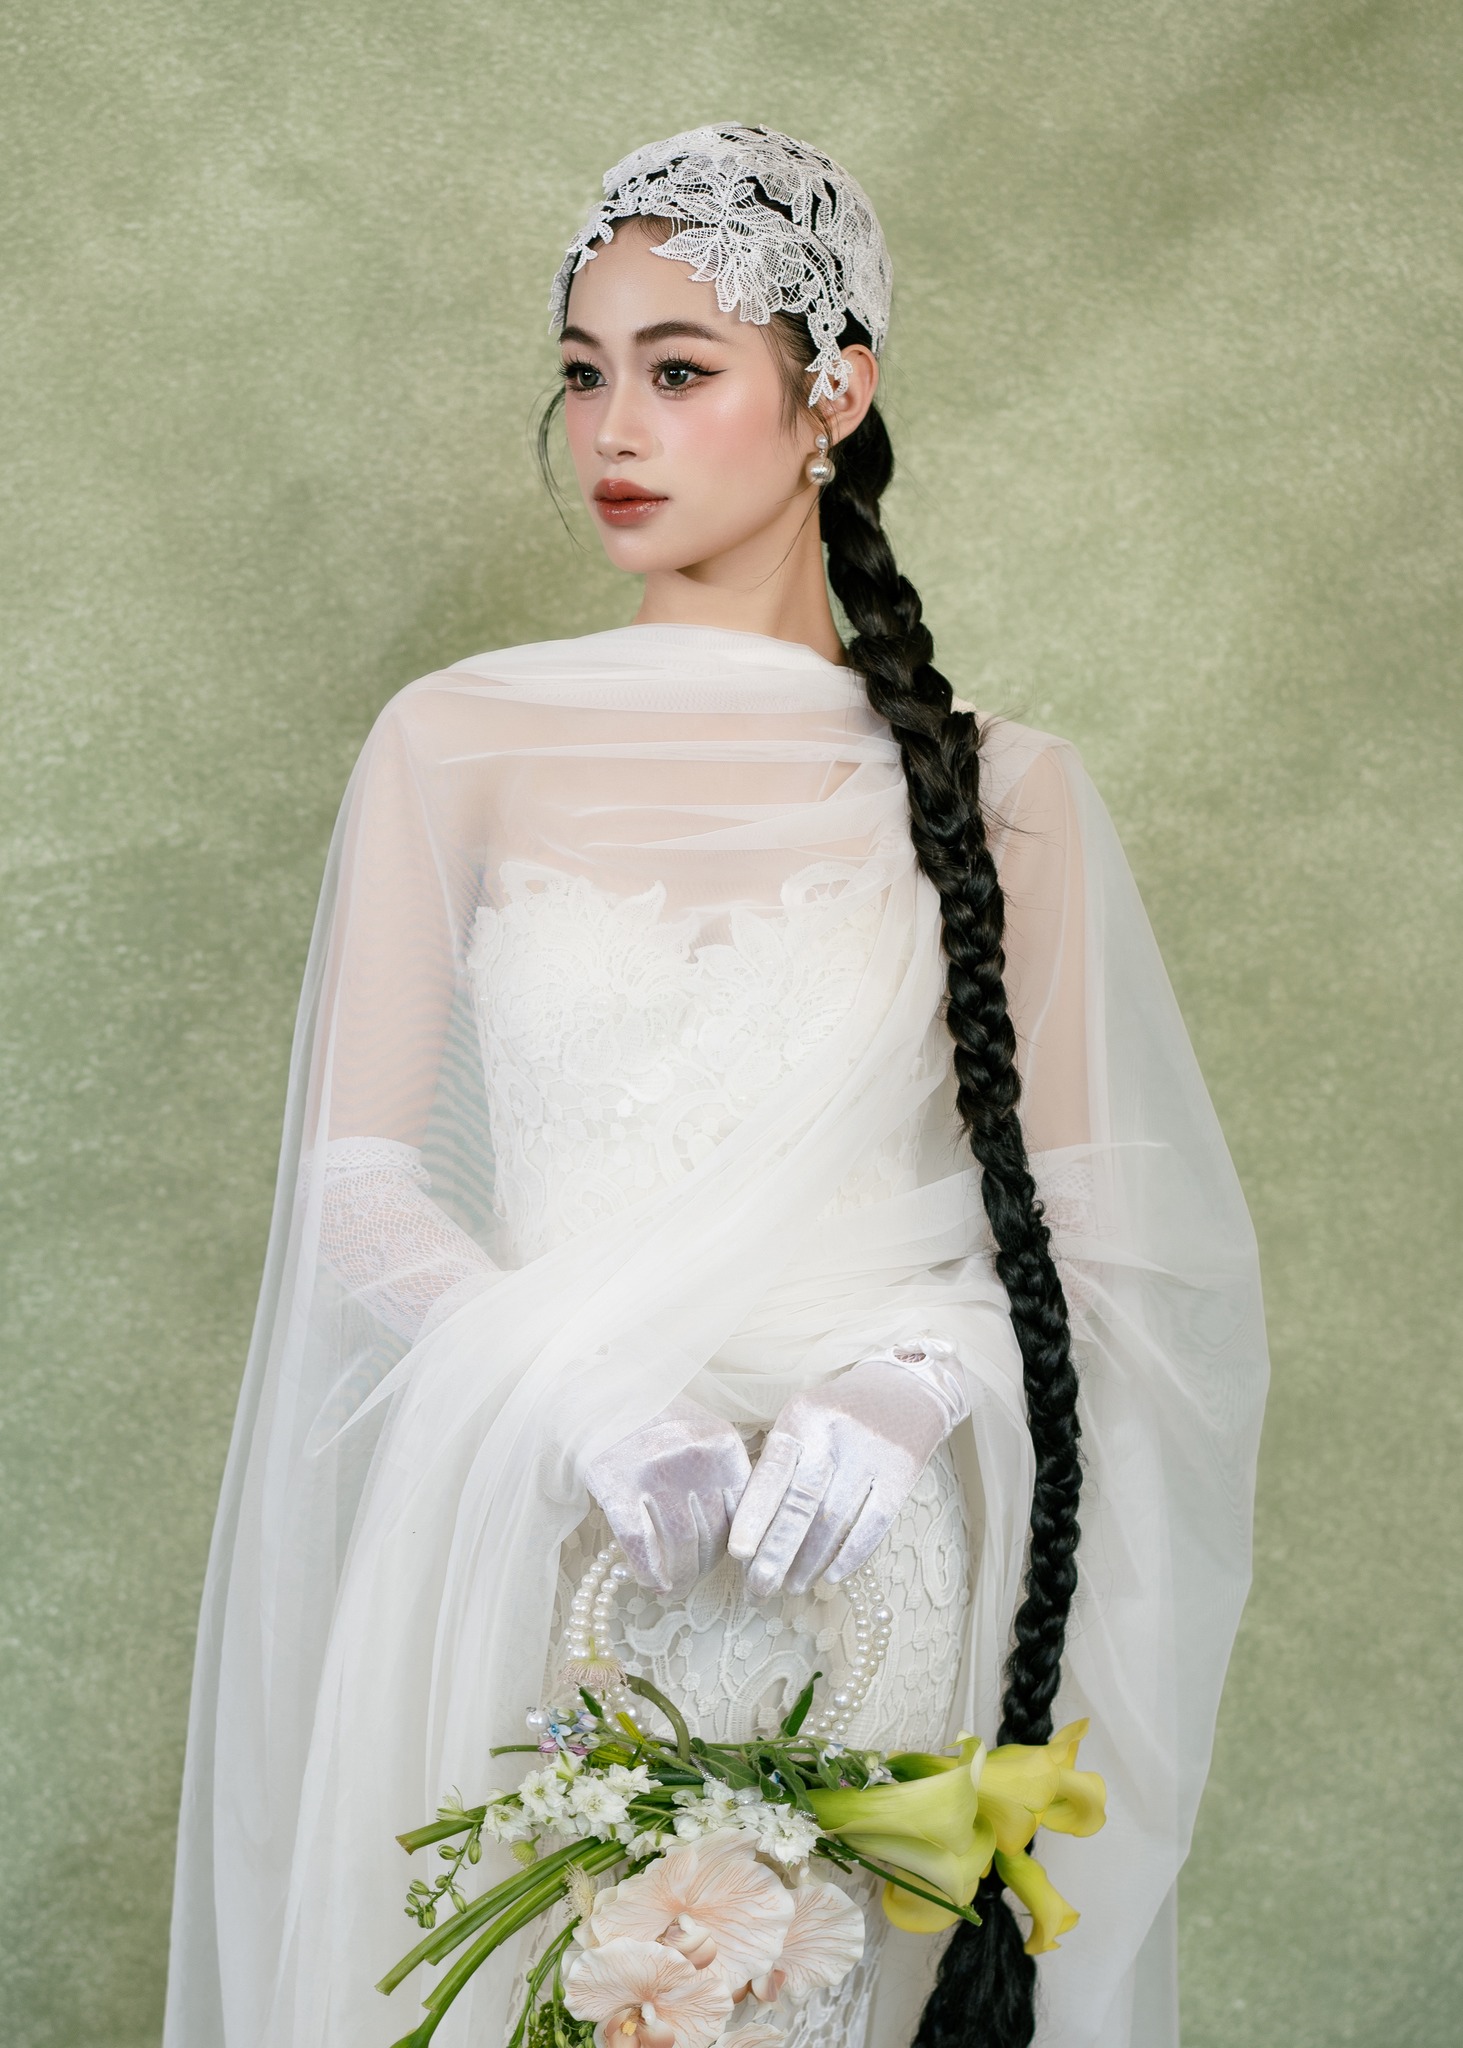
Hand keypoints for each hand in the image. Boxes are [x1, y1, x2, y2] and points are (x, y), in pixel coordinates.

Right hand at [583, 1395, 751, 1596]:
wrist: (599, 1396)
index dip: (742, 1548)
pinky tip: (651, 1583)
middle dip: (705, 1566)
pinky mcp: (617, 1485)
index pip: (746, 1512)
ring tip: (675, 1586)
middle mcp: (693, 1457)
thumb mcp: (703, 1435)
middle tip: (695, 1578)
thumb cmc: (657, 1422)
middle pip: (713, 1533)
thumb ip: (726, 1475)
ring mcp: (654, 1471)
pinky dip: (649, 1572)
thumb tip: (746, 1541)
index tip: (736, 1566)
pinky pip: (640, 1543)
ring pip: (680, 1545)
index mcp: (723, 1444)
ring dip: (680, 1577)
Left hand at [727, 1356, 958, 1597]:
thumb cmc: (839, 1413)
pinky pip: (873, 1524)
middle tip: (760, 1589)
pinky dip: (850, 1555)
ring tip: (791, 1587)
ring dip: (809, 1561)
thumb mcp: (803, 1419)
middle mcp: (835, 1434)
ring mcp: (871, 1454)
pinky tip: (831, 1576)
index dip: (755, 1515)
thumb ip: (779, 1462)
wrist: (906, 1388)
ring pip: (834, 1520)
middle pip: (801, 1504)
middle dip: (777, 1553)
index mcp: (802, 1418)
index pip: (773, 1473)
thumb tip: (749, 1527)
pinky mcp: (902, 1472)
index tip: (739, 1554)